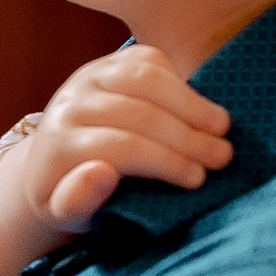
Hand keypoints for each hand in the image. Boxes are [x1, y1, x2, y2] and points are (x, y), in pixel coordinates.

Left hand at [0, 45, 231, 275]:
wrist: (53, 162)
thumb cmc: (71, 195)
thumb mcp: (67, 214)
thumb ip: (76, 202)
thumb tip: (100, 172)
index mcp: (58, 144)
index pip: (120, 147)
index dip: (165, 162)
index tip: (197, 179)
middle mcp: (69, 105)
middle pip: (138, 114)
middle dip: (187, 138)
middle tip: (222, 158)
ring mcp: (89, 78)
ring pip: (146, 80)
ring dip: (191, 105)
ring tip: (222, 129)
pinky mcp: (109, 63)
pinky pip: (150, 60)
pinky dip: (180, 81)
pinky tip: (201, 108)